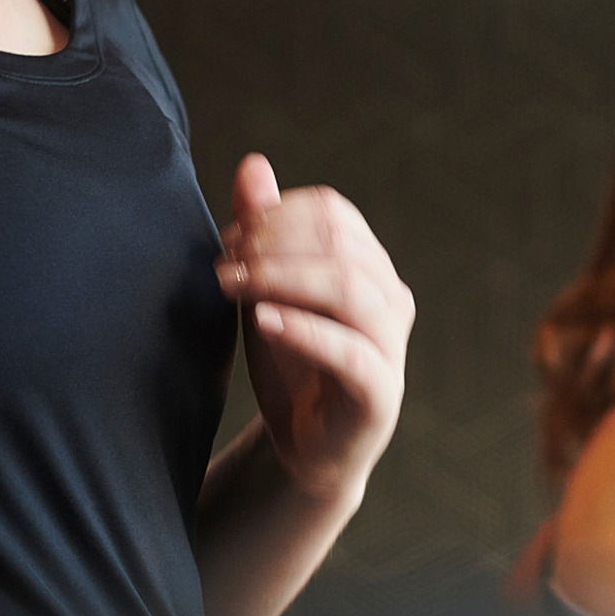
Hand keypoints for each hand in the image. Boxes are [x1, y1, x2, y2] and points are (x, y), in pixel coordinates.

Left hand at [216, 154, 413, 502]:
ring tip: (232, 284)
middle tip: (223, 262)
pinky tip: (263, 321)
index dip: (275, 214)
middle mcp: (389, 298)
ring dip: (282, 277)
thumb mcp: (266, 292)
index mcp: (369, 266)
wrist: (304, 451)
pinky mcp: (381, 394)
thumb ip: (261, 231)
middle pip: (340, 243)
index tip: (228, 237)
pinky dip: (305, 329)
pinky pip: (352, 352)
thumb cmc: (289, 365)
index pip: (331, 212)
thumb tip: (253, 163)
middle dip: (273, 242)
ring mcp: (391, 346)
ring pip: (349, 288)